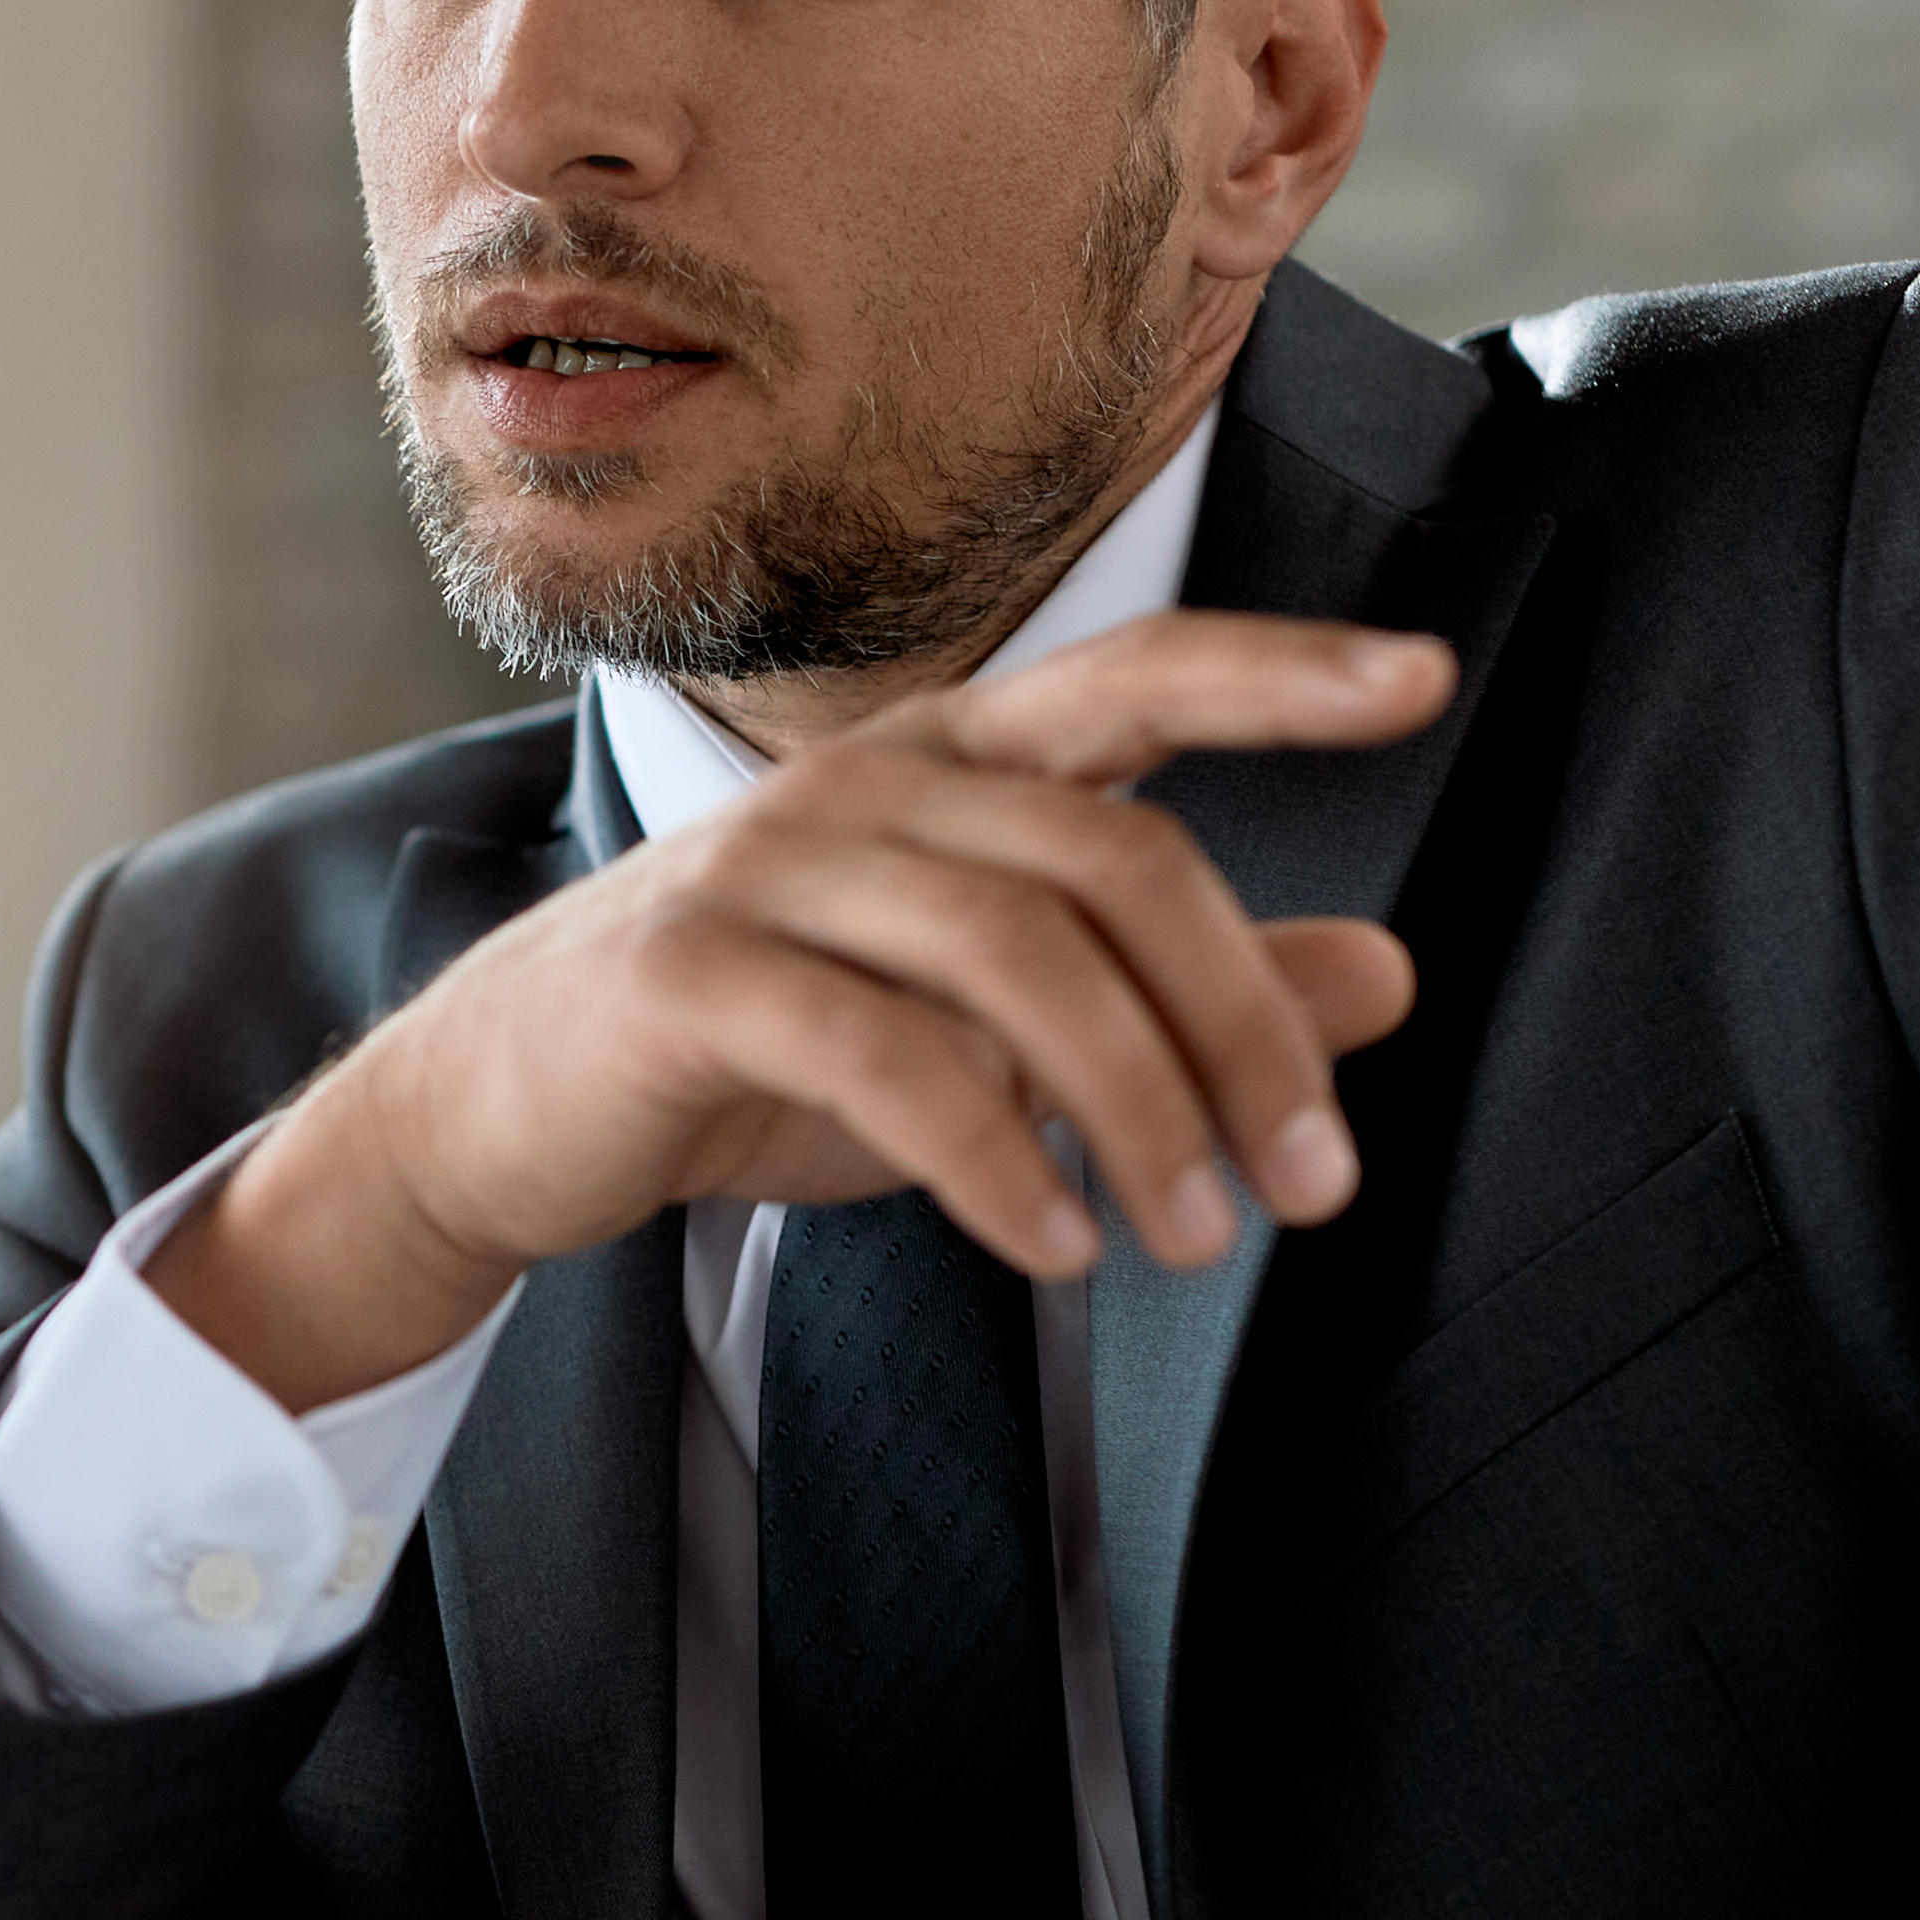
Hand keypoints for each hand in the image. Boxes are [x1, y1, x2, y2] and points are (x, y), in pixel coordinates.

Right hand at [151, 613, 1455, 1411]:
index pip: (1135, 675)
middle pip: (1115, 857)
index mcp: (946, 763)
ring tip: (1193, 1242)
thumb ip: (1177, 993)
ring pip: (1015, 955)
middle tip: (1313, 1183)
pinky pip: (885, 1057)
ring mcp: (765, 868)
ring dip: (1139, 1112)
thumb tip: (1392, 975)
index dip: (1279, 672)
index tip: (1426, 682)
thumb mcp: (992, 1029)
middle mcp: (864, 785)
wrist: (494, 1119)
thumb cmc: (756, 1057)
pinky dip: (997, 1161)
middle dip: (1242, 1026)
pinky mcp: (687, 976)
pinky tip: (1056, 1248)